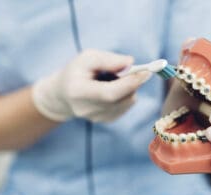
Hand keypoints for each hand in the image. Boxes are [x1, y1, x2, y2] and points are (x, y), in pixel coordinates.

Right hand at [32, 49, 151, 121]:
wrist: (64, 94)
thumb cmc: (76, 71)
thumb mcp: (87, 58)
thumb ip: (108, 59)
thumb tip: (131, 63)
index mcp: (78, 92)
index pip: (109, 93)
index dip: (130, 82)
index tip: (146, 71)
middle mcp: (87, 110)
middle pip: (121, 98)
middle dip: (134, 82)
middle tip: (138, 69)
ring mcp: (97, 118)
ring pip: (127, 101)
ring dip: (129, 87)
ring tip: (113, 79)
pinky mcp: (106, 120)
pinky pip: (126, 105)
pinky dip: (126, 94)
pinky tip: (112, 88)